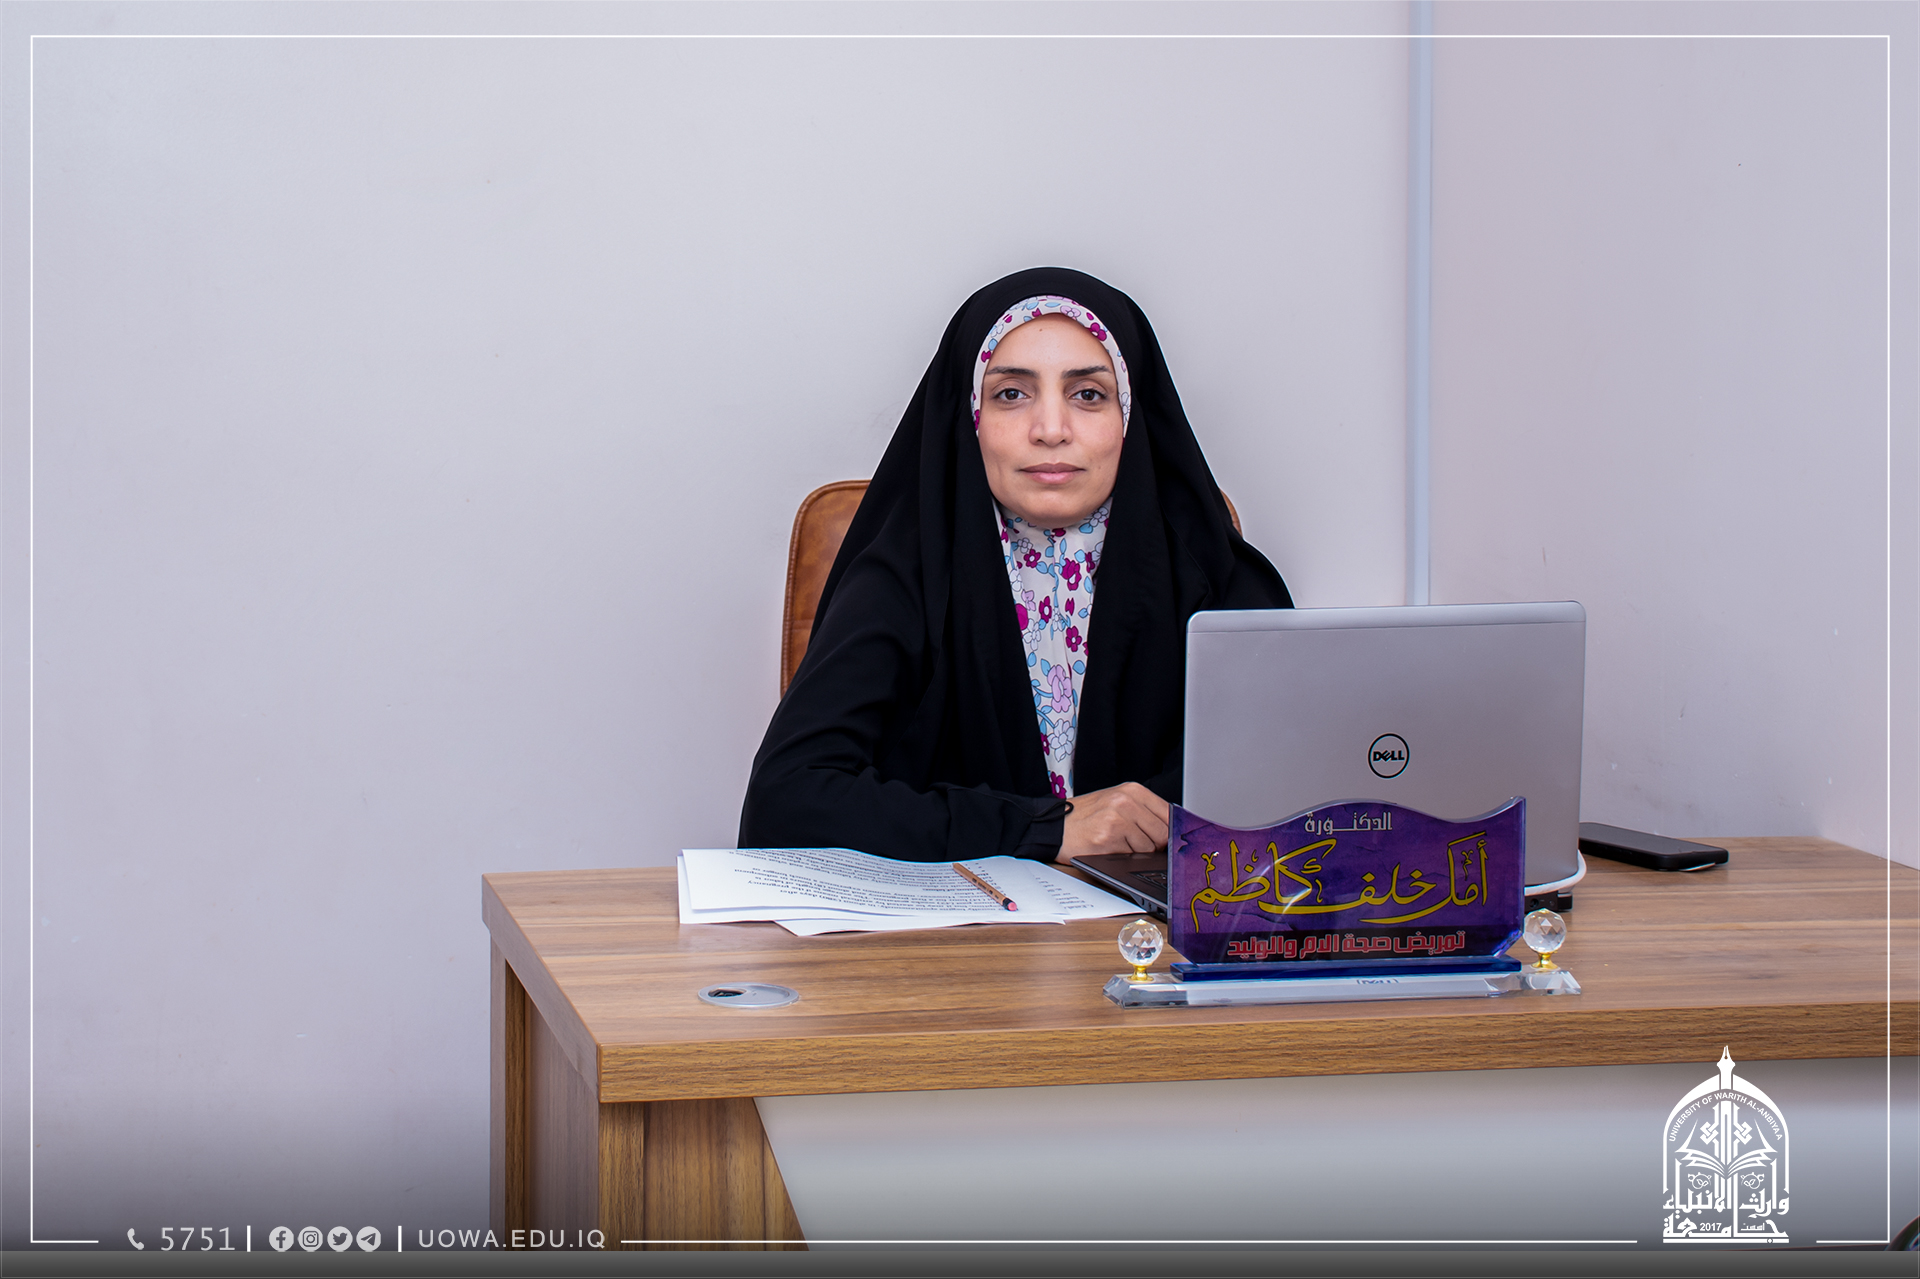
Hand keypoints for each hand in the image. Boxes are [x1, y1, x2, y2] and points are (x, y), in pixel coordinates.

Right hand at [1055, 782, 1169, 862]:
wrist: (1053, 827)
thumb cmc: (1085, 817)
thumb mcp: (1117, 802)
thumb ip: (1144, 812)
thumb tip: (1171, 832)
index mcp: (1132, 790)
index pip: (1169, 814)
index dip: (1170, 832)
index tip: (1167, 840)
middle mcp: (1126, 801)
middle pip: (1163, 834)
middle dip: (1153, 844)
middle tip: (1134, 842)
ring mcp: (1117, 820)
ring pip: (1149, 848)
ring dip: (1136, 852)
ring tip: (1116, 843)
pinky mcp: (1108, 839)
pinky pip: (1131, 857)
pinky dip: (1122, 858)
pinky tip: (1108, 848)